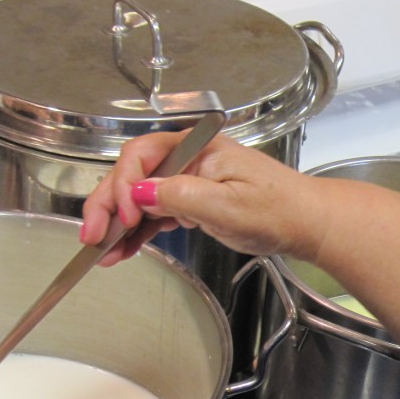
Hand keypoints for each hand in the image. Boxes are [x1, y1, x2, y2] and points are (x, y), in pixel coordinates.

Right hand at [80, 132, 322, 265]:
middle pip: (133, 175)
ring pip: (140, 197)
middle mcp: (189, 158)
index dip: (125, 185)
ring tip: (101, 251)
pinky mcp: (193, 200)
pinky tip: (123, 249)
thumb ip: (181, 195)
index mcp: (197, 147)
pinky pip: (156, 213)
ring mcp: (189, 180)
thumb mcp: (228, 205)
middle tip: (92, 236)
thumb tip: (140, 191)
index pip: (142, 156)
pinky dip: (138, 232)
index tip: (126, 215)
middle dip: (109, 205)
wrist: (306, 223)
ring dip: (119, 223)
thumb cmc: (279, 208)